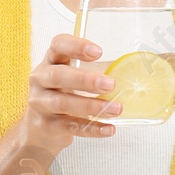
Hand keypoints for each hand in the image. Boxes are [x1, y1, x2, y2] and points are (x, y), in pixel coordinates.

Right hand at [21, 34, 123, 153]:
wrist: (40, 129)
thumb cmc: (63, 96)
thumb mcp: (74, 79)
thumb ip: (97, 72)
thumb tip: (134, 70)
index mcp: (51, 61)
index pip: (58, 45)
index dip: (76, 46)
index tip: (98, 52)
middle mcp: (41, 79)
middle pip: (58, 76)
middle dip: (85, 80)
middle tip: (110, 84)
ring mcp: (40, 103)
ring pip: (63, 103)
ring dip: (92, 106)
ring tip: (116, 109)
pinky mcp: (46, 125)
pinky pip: (71, 126)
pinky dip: (92, 128)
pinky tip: (108, 129)